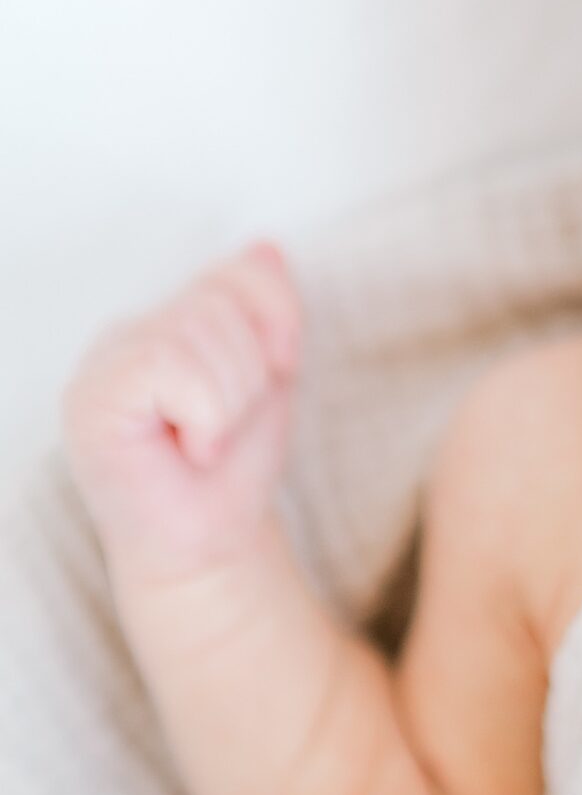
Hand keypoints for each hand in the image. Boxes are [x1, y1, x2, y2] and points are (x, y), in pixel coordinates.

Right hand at [60, 240, 303, 586]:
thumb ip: (265, 310)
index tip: (273, 376)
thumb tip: (266, 246)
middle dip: (251, 374)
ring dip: (230, 401)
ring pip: (199, 333)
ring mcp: (104, 362)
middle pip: (222, 302)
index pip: (241, 271)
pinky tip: (191, 445)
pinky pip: (169, 364)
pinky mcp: (92, 398)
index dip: (277, 323)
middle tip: (226, 427)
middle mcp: (128, 333)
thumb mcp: (270, 375)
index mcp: (169, 320)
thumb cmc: (232, 470)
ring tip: (207, 439)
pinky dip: (205, 413)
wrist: (210, 547)